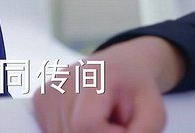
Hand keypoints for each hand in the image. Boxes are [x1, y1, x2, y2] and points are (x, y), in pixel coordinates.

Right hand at [33, 36, 184, 132]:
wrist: (122, 67)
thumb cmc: (137, 92)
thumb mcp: (153, 114)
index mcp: (97, 73)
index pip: (85, 124)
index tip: (122, 127)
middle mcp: (66, 76)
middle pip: (71, 132)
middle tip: (114, 123)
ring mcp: (50, 87)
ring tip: (101, 121)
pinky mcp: (40, 98)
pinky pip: (51, 130)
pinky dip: (70, 132)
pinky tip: (84, 119)